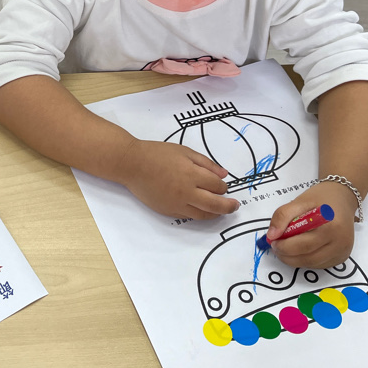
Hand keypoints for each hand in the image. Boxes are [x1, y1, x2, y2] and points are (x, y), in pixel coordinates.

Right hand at [112, 139, 239, 219]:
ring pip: (203, 215)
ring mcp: (176, 203)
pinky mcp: (167, 210)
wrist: (132, 164)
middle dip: (228, 206)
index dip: (223, 186)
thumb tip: (224, 174)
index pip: (217, 185)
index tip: (223, 184)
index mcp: (192, 174)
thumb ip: (206, 163)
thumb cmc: (158, 153)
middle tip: (235, 206)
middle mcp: (186, 192)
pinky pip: (188, 216)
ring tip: (220, 211)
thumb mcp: (184, 151)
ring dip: (215, 213)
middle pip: (215, 205)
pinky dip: (199, 214)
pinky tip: (201, 209)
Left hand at [265, 181, 358, 268]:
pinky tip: (299, 250)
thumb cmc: (322, 198)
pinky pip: (319, 264)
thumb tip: (271, 235)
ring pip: (312, 264)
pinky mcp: (342, 257)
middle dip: (287, 255)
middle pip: (308, 258)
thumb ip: (282, 216)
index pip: (303, 245)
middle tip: (276, 247)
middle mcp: (340, 242)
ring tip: (285, 249)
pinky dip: (305, 260)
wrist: (342, 197)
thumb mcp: (299, 201)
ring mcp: (342, 252)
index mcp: (331, 227)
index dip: (284, 247)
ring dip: (294, 260)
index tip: (273, 241)